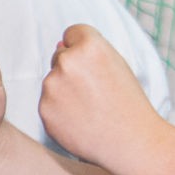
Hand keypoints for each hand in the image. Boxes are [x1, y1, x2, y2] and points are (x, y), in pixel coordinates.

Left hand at [39, 24, 157, 165]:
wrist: (130, 141)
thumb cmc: (129, 103)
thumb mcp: (118, 65)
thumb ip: (89, 51)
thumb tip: (59, 45)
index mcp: (90, 46)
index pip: (73, 33)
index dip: (84, 49)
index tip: (95, 66)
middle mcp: (67, 62)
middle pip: (60, 56)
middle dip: (72, 70)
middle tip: (95, 91)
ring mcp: (52, 86)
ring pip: (53, 80)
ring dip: (64, 91)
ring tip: (89, 108)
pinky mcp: (44, 109)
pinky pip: (48, 103)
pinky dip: (59, 110)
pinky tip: (79, 120)